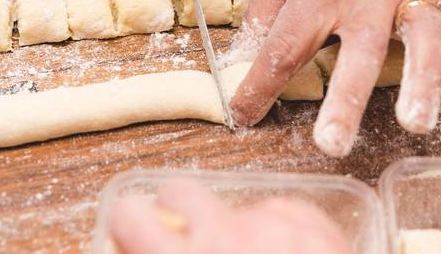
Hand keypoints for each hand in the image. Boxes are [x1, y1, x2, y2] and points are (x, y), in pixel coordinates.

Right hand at [110, 180, 355, 253]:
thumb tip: (137, 253)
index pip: (130, 218)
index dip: (128, 226)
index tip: (134, 233)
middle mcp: (227, 237)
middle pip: (180, 193)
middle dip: (177, 214)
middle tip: (190, 240)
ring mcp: (275, 225)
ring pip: (236, 208)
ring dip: (236, 232)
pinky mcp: (312, 223)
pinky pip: (281, 212)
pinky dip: (279, 233)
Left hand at [229, 0, 440, 156]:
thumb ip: (267, 3)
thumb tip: (250, 51)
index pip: (287, 43)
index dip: (262, 83)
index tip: (244, 114)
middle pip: (356, 54)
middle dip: (344, 101)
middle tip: (331, 144)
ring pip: (420, 40)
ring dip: (421, 81)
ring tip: (416, 122)